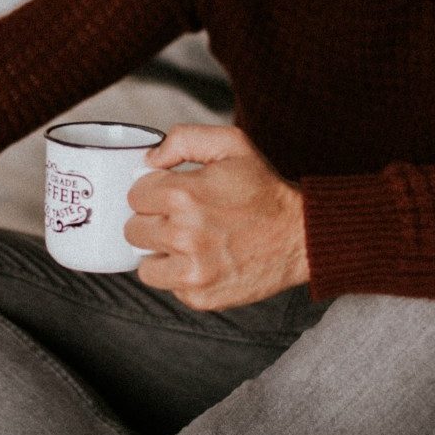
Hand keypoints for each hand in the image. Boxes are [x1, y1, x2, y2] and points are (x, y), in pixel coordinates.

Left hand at [125, 124, 308, 310]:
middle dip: (154, 222)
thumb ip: (184, 139)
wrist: (300, 236)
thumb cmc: (265, 191)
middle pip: (133, 231)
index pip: (135, 196)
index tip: (173, 196)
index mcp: (184, 195)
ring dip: (162, 254)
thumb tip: (150, 158)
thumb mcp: (232, 145)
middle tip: (182, 219)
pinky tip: (206, 261)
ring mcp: (191, 270)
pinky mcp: (199, 296)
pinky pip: (169, 286)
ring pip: (145, 265)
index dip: (154, 193)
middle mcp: (184, 235)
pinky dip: (182, 276)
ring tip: (191, 243)